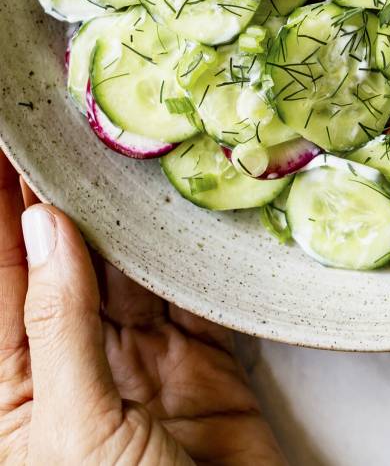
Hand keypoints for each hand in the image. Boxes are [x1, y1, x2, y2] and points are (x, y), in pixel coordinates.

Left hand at [0, 152, 285, 464]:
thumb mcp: (76, 429)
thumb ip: (61, 324)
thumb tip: (46, 226)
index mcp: (22, 389)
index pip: (5, 276)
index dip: (5, 208)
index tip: (12, 143)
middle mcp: (79, 365)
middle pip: (68, 261)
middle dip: (69, 195)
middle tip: (76, 124)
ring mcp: (145, 362)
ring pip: (134, 268)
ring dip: (135, 213)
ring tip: (135, 145)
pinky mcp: (206, 364)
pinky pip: (198, 291)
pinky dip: (200, 248)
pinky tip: (195, 202)